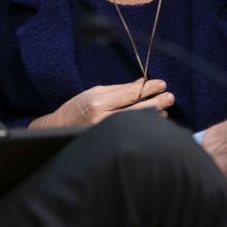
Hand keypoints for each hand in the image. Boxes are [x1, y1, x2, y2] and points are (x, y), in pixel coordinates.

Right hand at [29, 79, 173, 127]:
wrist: (57, 130)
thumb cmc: (75, 108)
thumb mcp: (94, 92)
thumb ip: (119, 89)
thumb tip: (141, 82)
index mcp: (97, 103)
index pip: (130, 94)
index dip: (148, 88)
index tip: (162, 84)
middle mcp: (102, 119)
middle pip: (137, 110)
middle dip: (156, 102)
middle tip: (170, 97)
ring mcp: (106, 133)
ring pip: (136, 123)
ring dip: (153, 114)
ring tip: (164, 109)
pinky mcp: (108, 143)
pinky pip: (131, 132)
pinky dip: (142, 125)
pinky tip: (151, 121)